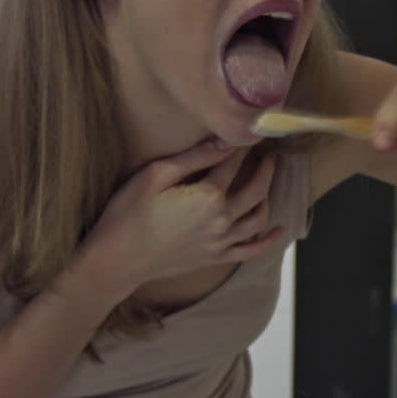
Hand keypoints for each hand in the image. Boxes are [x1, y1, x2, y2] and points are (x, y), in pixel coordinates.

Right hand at [81, 140, 282, 296]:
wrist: (116, 260)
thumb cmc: (128, 215)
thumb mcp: (155, 176)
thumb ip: (194, 158)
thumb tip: (224, 143)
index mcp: (208, 196)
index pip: (233, 165)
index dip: (242, 149)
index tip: (249, 136)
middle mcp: (222, 220)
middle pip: (256, 190)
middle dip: (266, 170)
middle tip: (270, 156)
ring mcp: (221, 242)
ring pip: (259, 219)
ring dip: (268, 198)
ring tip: (268, 184)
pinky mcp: (215, 258)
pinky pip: (251, 250)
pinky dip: (269, 241)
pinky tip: (280, 230)